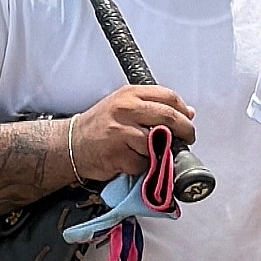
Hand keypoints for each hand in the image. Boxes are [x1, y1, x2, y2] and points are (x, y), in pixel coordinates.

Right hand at [66, 82, 195, 183]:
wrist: (72, 144)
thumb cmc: (102, 125)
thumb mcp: (125, 106)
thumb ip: (154, 106)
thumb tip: (188, 113)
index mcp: (130, 94)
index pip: (168, 97)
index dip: (183, 111)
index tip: (188, 121)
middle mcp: (125, 109)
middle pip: (169, 117)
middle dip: (185, 131)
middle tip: (188, 139)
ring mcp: (121, 132)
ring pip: (158, 142)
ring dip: (163, 151)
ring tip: (156, 152)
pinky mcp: (118, 154)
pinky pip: (145, 163)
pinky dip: (146, 166)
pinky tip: (136, 161)